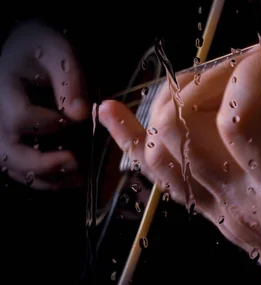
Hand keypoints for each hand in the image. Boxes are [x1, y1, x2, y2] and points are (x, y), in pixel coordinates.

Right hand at [0, 20, 87, 189]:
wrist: (25, 51)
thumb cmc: (41, 49)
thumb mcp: (58, 53)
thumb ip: (69, 82)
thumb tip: (79, 115)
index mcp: (3, 91)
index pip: (20, 117)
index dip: (49, 124)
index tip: (76, 119)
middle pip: (8, 151)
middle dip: (43, 163)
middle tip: (75, 162)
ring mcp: (0, 131)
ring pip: (13, 166)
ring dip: (45, 178)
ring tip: (77, 177)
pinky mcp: (10, 141)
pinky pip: (19, 168)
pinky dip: (43, 179)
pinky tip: (69, 178)